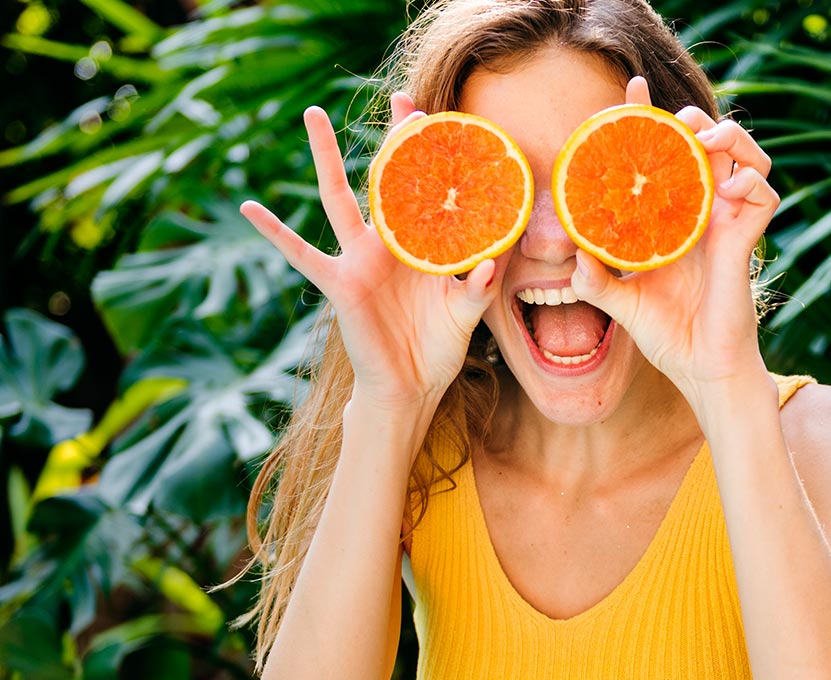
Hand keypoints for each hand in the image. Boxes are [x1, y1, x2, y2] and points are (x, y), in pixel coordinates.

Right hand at [240, 93, 499, 411]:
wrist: (410, 388)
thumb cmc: (438, 347)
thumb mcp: (466, 311)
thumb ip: (478, 286)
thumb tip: (491, 262)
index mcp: (422, 245)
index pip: (430, 191)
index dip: (438, 161)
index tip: (451, 121)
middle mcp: (389, 243)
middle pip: (389, 179)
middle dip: (395, 140)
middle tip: (402, 96)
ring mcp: (360, 259)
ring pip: (339, 198)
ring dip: (327, 156)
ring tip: (312, 115)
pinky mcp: (340, 284)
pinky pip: (302, 255)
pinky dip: (276, 233)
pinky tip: (250, 208)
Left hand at [570, 77, 779, 407]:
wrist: (700, 370)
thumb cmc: (667, 335)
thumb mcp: (621, 304)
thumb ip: (597, 282)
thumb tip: (572, 260)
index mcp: (674, 217)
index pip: (665, 154)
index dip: (650, 118)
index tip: (631, 90)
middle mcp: (704, 213)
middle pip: (711, 143)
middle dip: (695, 118)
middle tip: (674, 121)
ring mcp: (729, 223)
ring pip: (748, 156)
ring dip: (731, 137)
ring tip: (706, 140)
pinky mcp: (748, 241)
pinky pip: (763, 195)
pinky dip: (749, 182)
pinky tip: (726, 188)